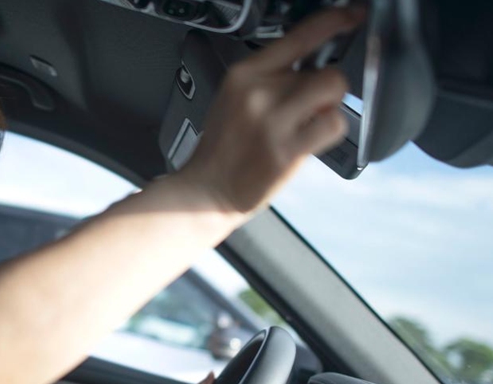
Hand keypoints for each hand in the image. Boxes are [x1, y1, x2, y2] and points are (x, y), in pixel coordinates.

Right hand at [178, 6, 365, 213]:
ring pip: (333, 91)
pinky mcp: (287, 150)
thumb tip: (312, 62)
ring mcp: (273, 122)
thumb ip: (270, 77)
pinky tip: (309, 140)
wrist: (208, 189)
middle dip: (324, 88)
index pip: (300, 36)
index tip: (353, 16)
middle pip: (324, 69)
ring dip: (329, 107)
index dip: (335, 21)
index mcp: (244, 74)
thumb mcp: (234, 97)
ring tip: (307, 123)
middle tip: (306, 108)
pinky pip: (333, 124)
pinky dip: (330, 130)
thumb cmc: (223, 148)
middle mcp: (258, 93)